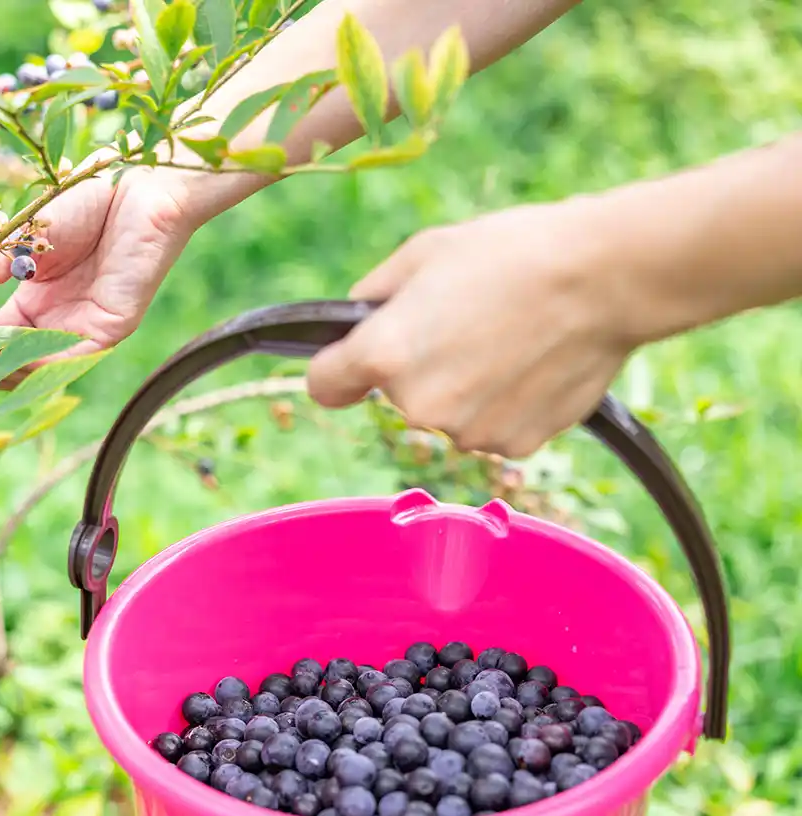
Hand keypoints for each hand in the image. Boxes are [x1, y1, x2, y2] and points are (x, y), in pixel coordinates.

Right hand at [0, 165, 199, 367]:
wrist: (137, 185)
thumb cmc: (85, 203)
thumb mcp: (22, 242)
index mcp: (37, 304)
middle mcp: (58, 326)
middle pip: (8, 363)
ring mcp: (82, 332)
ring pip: (32, 368)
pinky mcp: (108, 331)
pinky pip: (63, 359)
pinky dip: (28, 359)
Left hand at [307, 199, 640, 457]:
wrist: (606, 277)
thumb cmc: (513, 253)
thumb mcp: (425, 252)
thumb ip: (375, 293)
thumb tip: (357, 316)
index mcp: (383, 354)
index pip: (325, 384)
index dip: (336, 368)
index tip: (351, 360)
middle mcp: (417, 405)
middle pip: (396, 395)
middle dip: (418, 367)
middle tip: (464, 323)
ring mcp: (467, 432)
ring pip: (448, 414)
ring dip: (466, 388)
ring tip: (508, 338)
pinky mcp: (514, 446)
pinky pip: (492, 427)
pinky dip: (506, 404)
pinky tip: (534, 362)